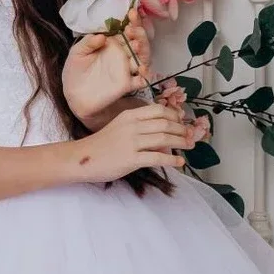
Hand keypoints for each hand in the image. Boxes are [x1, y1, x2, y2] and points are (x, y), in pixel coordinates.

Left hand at [63, 9, 152, 127]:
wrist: (74, 95)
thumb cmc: (75, 70)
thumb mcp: (77, 53)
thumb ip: (88, 43)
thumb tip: (101, 36)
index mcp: (112, 43)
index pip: (126, 29)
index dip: (132, 21)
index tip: (131, 14)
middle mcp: (122, 54)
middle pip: (138, 41)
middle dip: (139, 33)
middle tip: (132, 29)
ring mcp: (126, 69)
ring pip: (143, 57)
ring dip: (143, 50)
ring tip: (136, 45)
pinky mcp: (126, 85)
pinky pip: (141, 80)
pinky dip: (145, 76)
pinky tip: (142, 70)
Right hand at [73, 104, 190, 183]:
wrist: (82, 158)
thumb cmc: (100, 144)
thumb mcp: (119, 127)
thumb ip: (138, 127)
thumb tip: (160, 136)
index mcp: (130, 115)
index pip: (159, 110)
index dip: (175, 116)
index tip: (182, 122)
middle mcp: (133, 126)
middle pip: (165, 124)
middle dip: (182, 130)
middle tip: (191, 136)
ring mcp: (133, 142)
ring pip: (164, 139)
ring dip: (181, 142)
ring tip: (189, 146)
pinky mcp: (132, 159)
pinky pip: (157, 158)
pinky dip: (172, 160)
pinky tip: (180, 162)